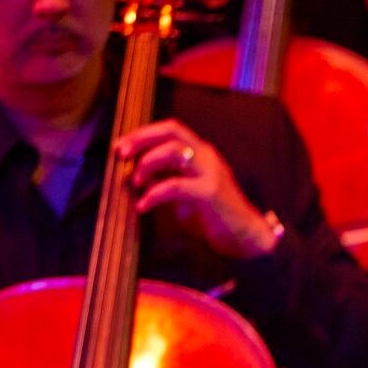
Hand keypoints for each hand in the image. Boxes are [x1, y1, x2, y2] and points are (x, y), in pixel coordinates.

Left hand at [116, 119, 278, 259]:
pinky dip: (154, 194)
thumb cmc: (213, 217)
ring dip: (147, 164)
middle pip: (172, 132)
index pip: (171, 130)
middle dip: (141, 139)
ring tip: (135, 182)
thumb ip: (166, 179)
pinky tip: (143, 206)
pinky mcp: (211, 193)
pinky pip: (176, 186)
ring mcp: (211, 173)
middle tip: (121, 155)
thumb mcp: (184, 193)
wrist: (246, 237)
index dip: (144, 133)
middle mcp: (207, 157)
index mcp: (201, 154)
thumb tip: (134, 173)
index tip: (121, 146)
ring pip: (174, 152)